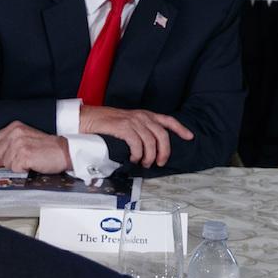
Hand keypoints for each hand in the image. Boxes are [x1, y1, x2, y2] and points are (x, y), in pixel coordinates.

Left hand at [0, 121, 71, 174]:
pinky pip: (15, 169)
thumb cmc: (47, 148)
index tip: (16, 152)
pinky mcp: (24, 155)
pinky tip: (33, 164)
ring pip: (6, 163)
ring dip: (18, 166)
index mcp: (15, 127)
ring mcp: (19, 144)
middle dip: (10, 160)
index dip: (5, 152)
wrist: (65, 151)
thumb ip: (6, 150)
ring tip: (31, 160)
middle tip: (26, 156)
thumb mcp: (25, 143)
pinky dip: (24, 170)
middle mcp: (16, 134)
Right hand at [79, 105, 193, 167]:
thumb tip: (151, 148)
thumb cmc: (106, 123)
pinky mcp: (123, 127)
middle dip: (164, 152)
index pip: (168, 120)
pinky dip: (137, 154)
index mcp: (144, 115)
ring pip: (151, 142)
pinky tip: (133, 158)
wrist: (87, 119)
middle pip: (162, 135)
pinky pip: (137, 144)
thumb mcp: (127, 123)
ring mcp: (133, 121)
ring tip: (143, 163)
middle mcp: (141, 116)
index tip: (190, 137)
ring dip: (149, 156)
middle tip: (159, 162)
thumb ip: (140, 130)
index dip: (181, 128)